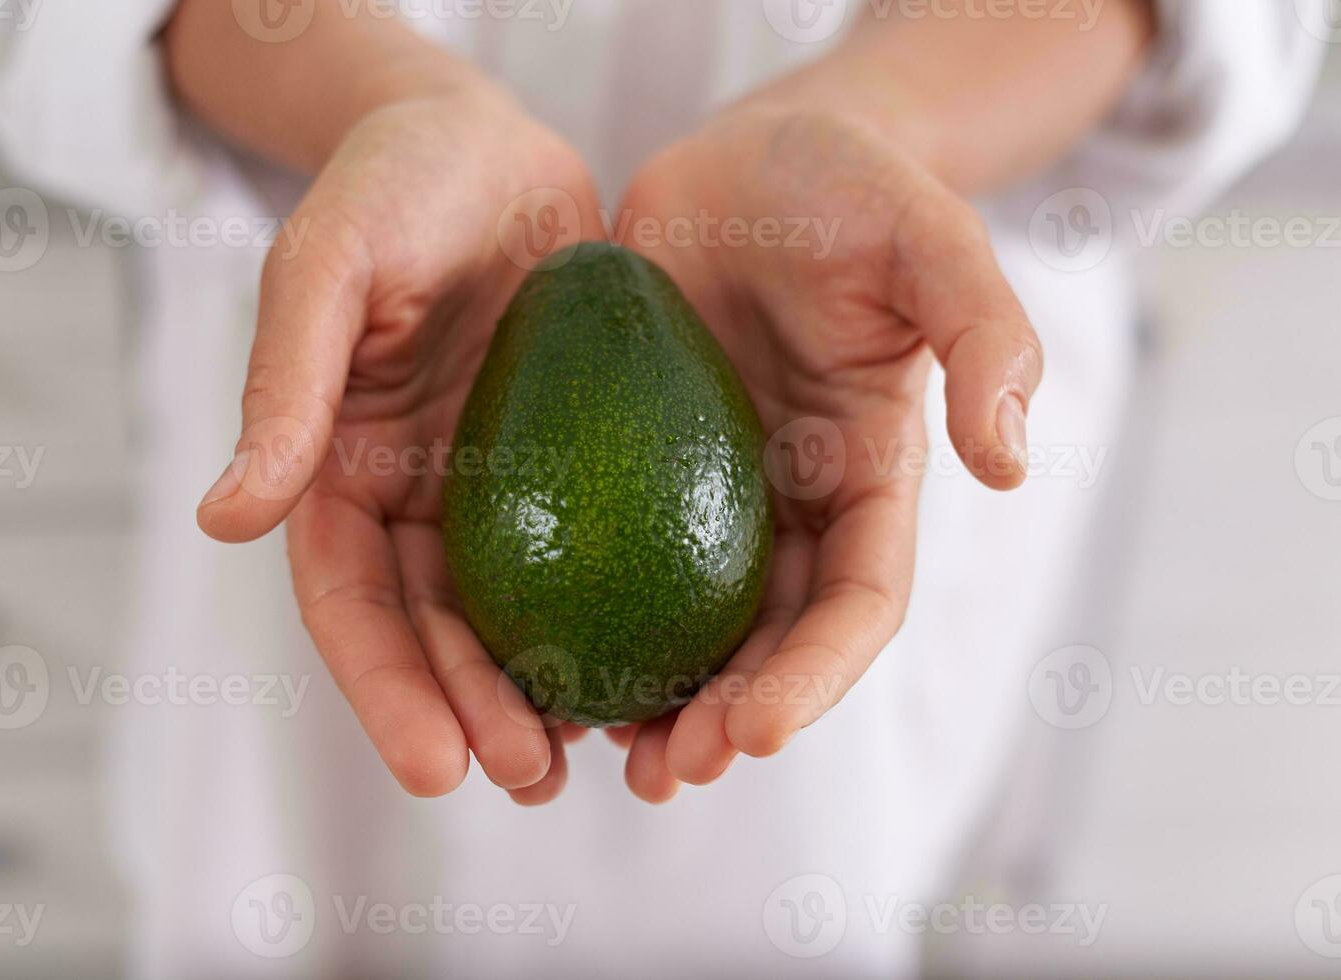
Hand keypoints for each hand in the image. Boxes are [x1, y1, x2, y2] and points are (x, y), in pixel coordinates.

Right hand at [196, 88, 602, 802]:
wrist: (483, 140)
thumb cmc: (393, 184)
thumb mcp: (331, 265)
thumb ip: (286, 385)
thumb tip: (222, 518)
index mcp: (338, 467)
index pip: (349, 602)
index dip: (383, 689)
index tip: (434, 769)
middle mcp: (411, 496)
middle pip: (432, 633)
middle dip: (471, 717)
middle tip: (532, 779)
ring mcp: (490, 485)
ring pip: (513, 614)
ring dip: (541, 693)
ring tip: (591, 756)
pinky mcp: (564, 461)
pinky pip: (590, 551)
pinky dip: (612, 615)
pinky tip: (654, 667)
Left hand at [606, 104, 1042, 801]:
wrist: (747, 159)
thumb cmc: (847, 188)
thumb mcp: (927, 237)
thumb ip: (983, 334)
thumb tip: (1010, 464)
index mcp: (869, 476)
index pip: (859, 602)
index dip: (818, 675)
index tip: (758, 730)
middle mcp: (791, 504)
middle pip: (769, 642)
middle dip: (727, 719)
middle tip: (664, 771)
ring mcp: (707, 491)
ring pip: (684, 623)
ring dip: (651, 698)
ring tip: (598, 754)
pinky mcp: (628, 464)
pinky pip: (601, 557)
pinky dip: (580, 621)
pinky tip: (532, 664)